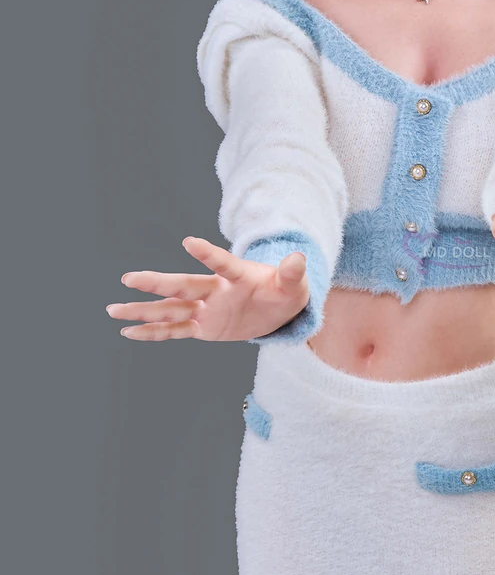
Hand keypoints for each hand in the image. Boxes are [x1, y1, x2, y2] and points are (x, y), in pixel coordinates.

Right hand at [105, 237, 310, 341]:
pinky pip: (175, 331)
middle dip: (158, 283)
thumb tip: (300, 258)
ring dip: (143, 310)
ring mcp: (206, 309)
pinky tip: (128, 331)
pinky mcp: (204, 328)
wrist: (278, 308)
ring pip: (170, 309)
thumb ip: (292, 273)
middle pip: (184, 286)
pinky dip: (153, 332)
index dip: (208, 254)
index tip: (188, 242)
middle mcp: (216, 290)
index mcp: (238, 276)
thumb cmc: (285, 291)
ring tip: (113, 309)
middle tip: (129, 278)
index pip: (222, 263)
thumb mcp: (294, 285)